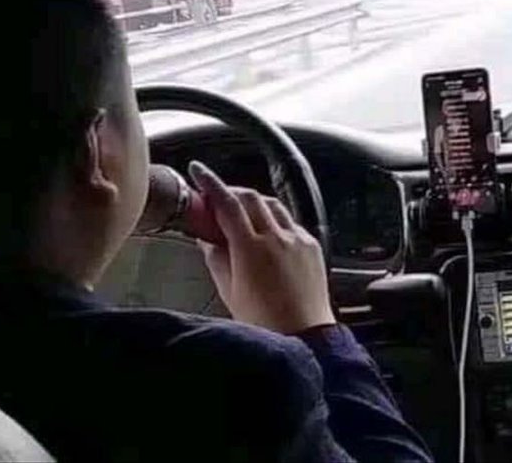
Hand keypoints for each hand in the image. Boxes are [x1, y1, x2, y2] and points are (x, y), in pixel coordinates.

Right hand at [189, 161, 335, 334]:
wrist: (306, 339)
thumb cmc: (265, 324)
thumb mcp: (229, 292)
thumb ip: (216, 258)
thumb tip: (208, 239)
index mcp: (251, 248)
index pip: (227, 203)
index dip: (210, 184)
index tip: (199, 172)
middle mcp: (277, 237)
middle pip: (250, 196)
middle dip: (231, 191)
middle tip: (216, 198)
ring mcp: (297, 239)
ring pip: (272, 204)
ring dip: (254, 202)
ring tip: (240, 214)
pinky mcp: (312, 246)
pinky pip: (290, 221)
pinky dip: (274, 219)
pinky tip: (267, 233)